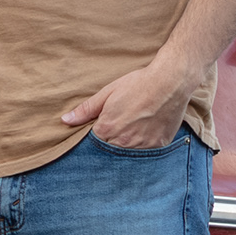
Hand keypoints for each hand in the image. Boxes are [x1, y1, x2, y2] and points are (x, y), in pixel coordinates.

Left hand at [61, 52, 210, 149]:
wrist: (170, 82)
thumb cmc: (138, 84)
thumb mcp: (108, 93)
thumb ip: (86, 110)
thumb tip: (65, 121)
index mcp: (107, 129)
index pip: (93, 143)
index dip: (96, 136)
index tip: (101, 129)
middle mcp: (123, 142)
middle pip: (110, 150)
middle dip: (110, 141)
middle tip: (120, 125)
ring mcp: (142, 146)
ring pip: (128, 152)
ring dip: (127, 144)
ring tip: (133, 126)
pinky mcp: (158, 145)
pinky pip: (146, 152)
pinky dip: (144, 144)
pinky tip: (146, 129)